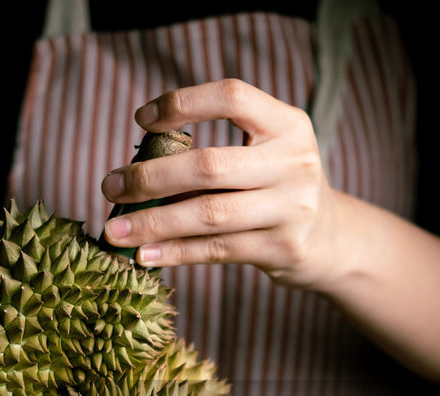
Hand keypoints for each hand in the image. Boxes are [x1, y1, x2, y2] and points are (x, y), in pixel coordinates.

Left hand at [100, 78, 339, 289]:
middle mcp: (294, 162)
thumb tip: (135, 170)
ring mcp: (292, 208)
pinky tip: (144, 255)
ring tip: (114, 231)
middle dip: (150, 177)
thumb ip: (216, 150)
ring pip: (209, 214)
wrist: (330, 237)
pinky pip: (217, 250)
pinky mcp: (283, 248)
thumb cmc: (276, 186)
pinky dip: (175, 253)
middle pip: (209, 165)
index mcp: (288, 124)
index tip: (142, 120)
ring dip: (153, 223)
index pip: (232, 97)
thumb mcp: (264, 153)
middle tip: (109, 185)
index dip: (183, 103)